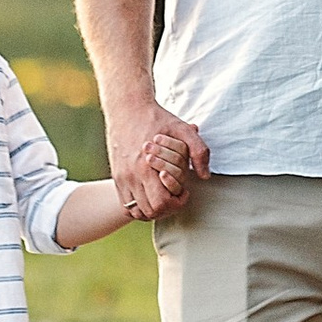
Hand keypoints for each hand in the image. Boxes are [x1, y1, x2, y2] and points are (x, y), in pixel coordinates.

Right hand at [107, 101, 210, 223]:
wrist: (127, 109)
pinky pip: (126, 205)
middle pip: (150, 212)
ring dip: (153, 209)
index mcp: (146, 167)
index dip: (177, 202)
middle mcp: (131, 177)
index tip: (184, 191)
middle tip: (176, 194)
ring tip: (164, 195)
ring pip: (136, 212)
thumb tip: (204, 176)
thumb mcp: (183, 129)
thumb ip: (199, 151)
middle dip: (167, 207)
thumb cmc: (157, 120)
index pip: (161, 204)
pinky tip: (151, 194)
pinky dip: (139, 206)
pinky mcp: (116, 178)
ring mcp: (121, 179)